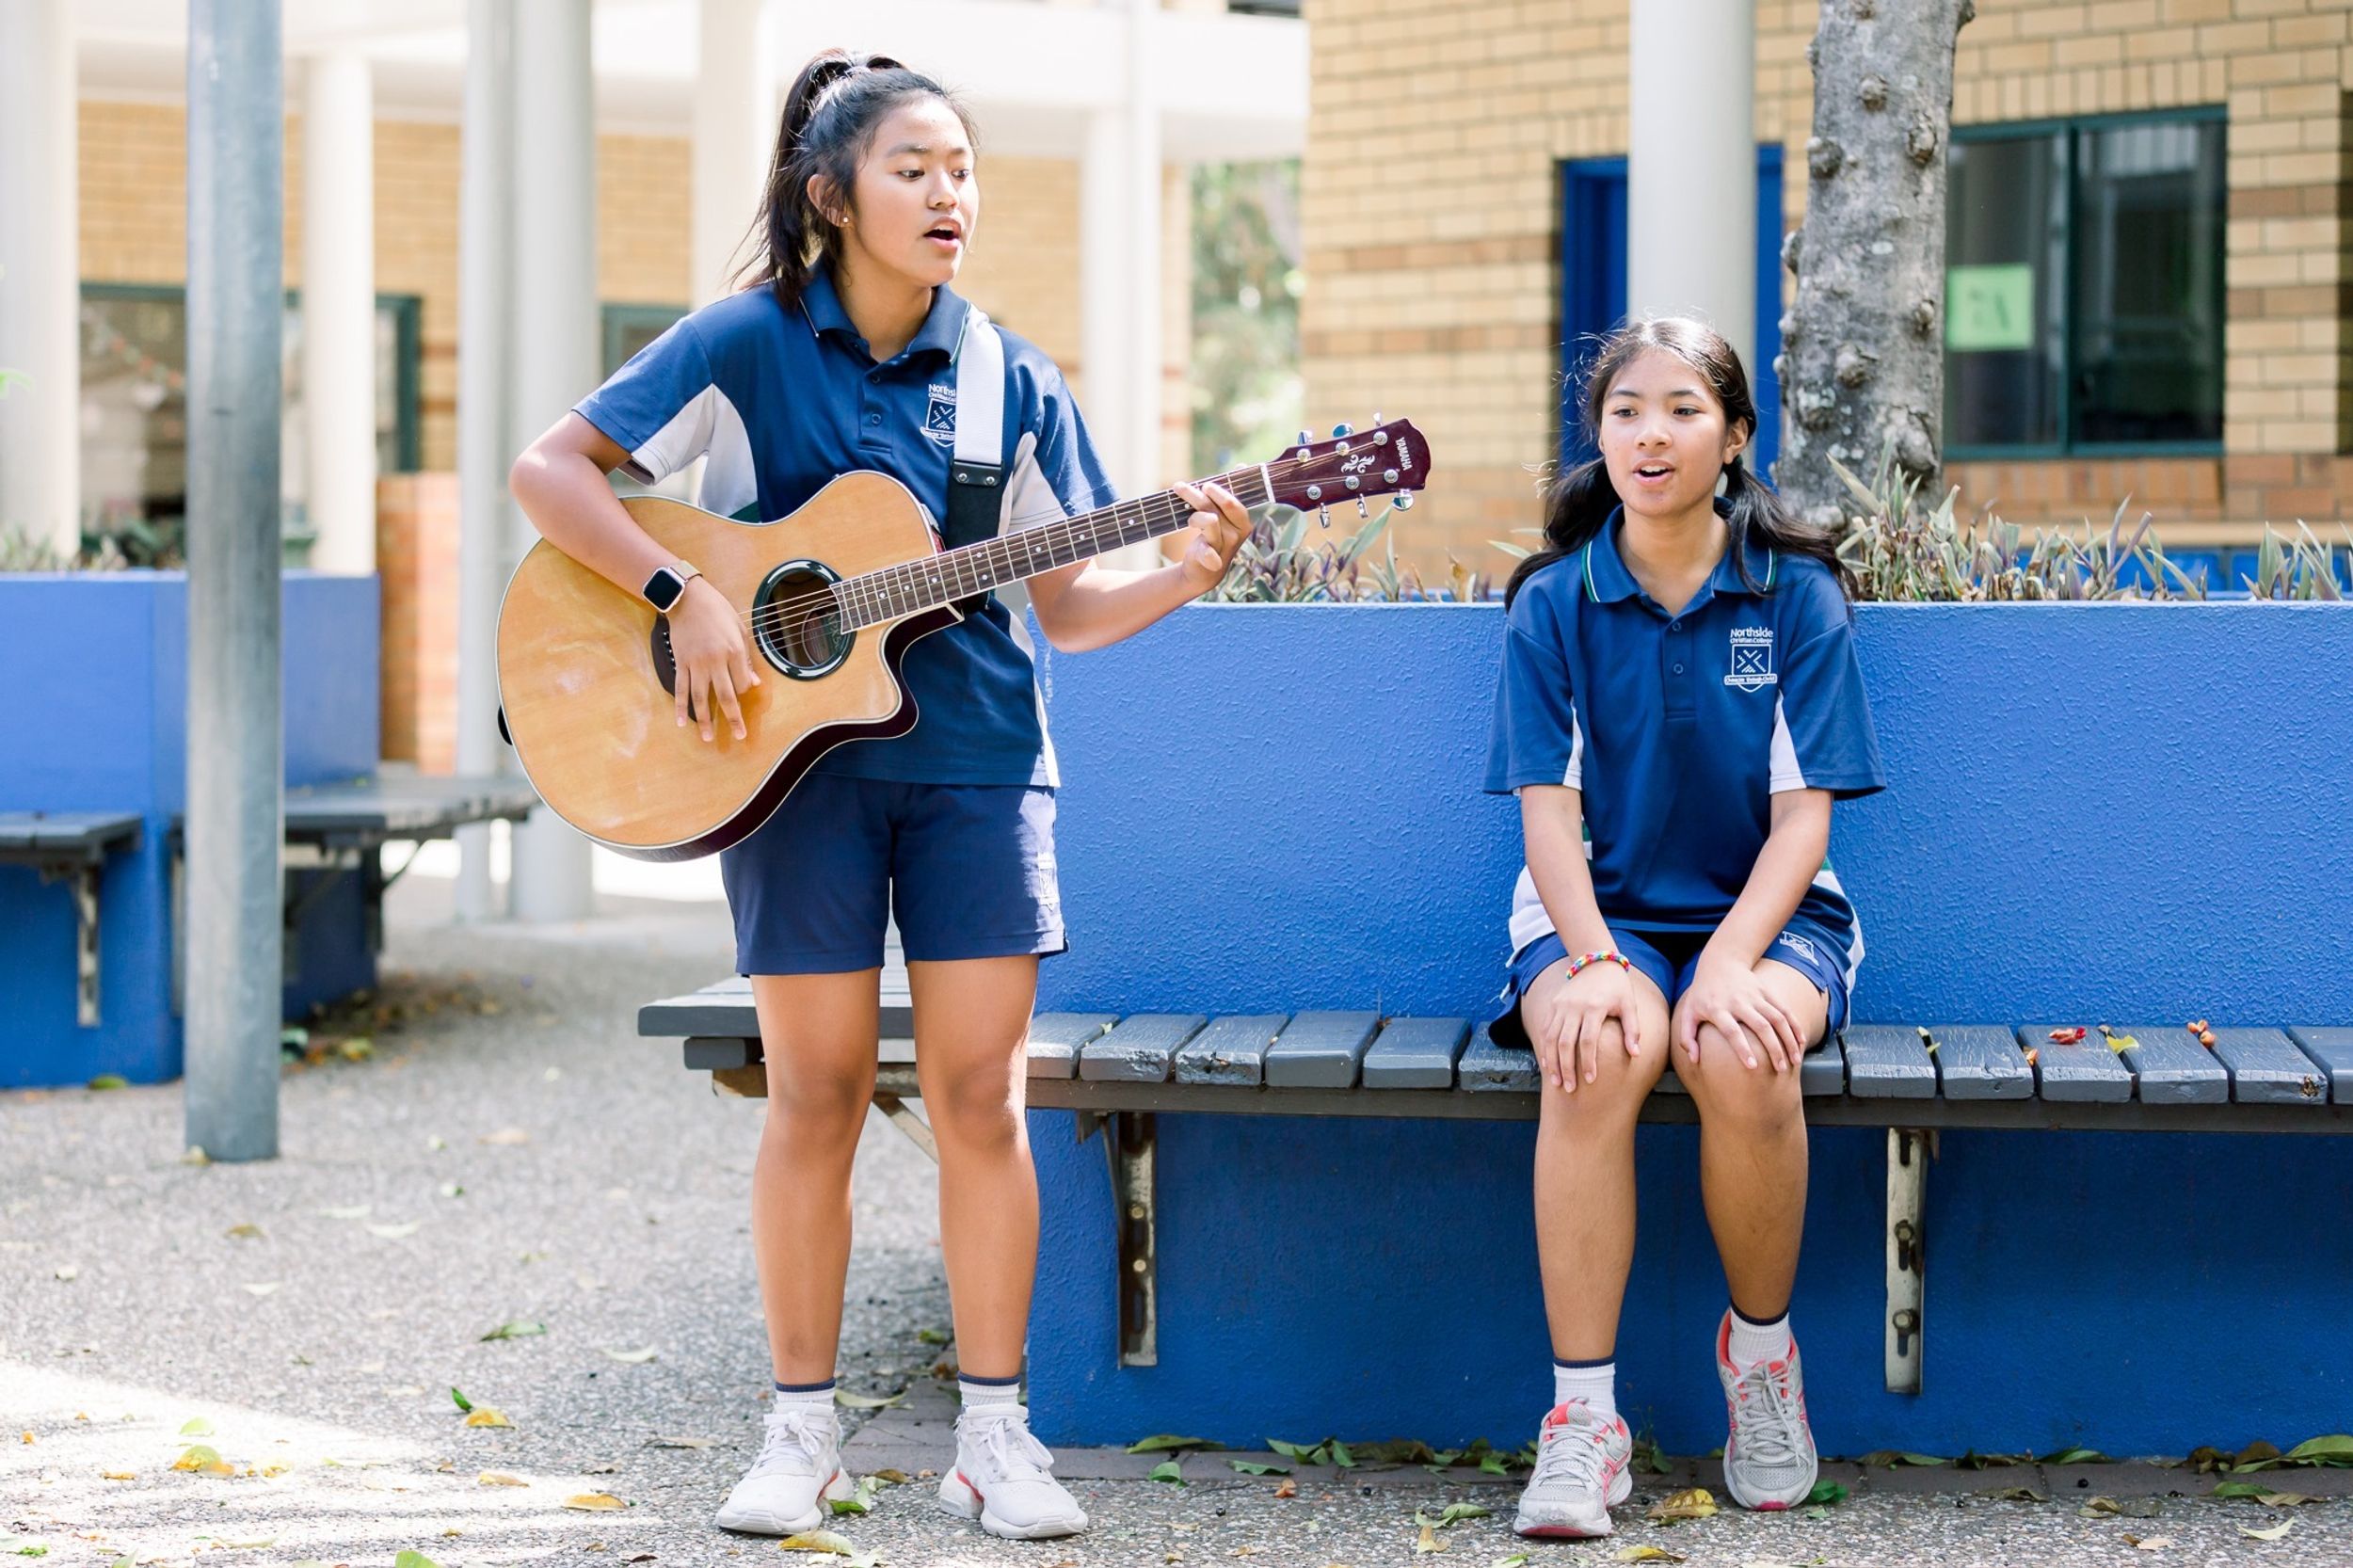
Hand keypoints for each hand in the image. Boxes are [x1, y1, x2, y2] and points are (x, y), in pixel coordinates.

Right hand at [665, 576, 759, 742]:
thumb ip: (747, 659)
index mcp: (734, 651)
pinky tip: (682, 722)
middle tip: (739, 736)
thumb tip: (754, 683)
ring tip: (708, 738)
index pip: (742, 683)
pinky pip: (681, 688)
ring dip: (705, 720)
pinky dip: (680, 706)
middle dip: (733, 718)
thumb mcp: (740, 629)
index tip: (741, 690)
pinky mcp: (681, 662)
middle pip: (725, 696)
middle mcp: (716, 660)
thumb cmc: (718, 611)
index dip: (744, 691)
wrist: (687, 598)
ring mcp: (696, 663)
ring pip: (701, 697)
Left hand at [1171, 481, 1251, 595]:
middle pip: (1220, 507)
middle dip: (1199, 495)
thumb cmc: (1213, 536)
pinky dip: (1208, 554)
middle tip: (1181, 488)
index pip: (1234, 501)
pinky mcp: (1211, 560)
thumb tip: (1242, 467)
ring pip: (1210, 521)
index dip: (1219, 491)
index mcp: (1243, 521)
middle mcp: (1237, 533)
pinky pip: (1209, 554)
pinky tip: (1206, 554)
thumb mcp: (1222, 513)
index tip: (1205, 485)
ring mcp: (1225, 546)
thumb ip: (1229, 492)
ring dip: (1193, 515)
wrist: (1205, 570)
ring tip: (1187, 518)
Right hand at [1532, 959, 1642, 1092]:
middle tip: (1570, 1089)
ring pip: (1551, 1038)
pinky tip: (1548, 1064)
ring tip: (1556, 1082)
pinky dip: (1545, 1048)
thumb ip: (1633, 1030)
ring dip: (1552, 1062)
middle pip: (1565, 1043)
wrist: (1596, 963)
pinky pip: (1545, 1029)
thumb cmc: (1617, 988)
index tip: (1591, 1080)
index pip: (1587, 1041)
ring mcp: (1560, 1005)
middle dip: (1567, 1068)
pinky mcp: (1553, 1005)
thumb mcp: (1629, 1005)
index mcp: (1594, 1007)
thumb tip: (1635, 1054)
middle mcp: (1574, 1007)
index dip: (1588, 1062)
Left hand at [1674, 954, 1801, 1072]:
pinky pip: (1784, 1010)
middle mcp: (1738, 1002)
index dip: (1742, 1048)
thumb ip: (1687, 1037)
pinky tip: (1801, 1042)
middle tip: (1781, 1070)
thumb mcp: (1688, 1012)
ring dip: (1788, 1040)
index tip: (1753, 1066)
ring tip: (1795, 1061)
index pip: (1732, 1031)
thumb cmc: (1702, 994)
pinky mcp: (1766, 991)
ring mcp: (1755, 995)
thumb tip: (1694, 1060)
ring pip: (1777, 1018)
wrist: (1720, 962)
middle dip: (1773, 1048)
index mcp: (1718, 1009)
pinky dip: (1795, 1026)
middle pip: (1760, 1026)